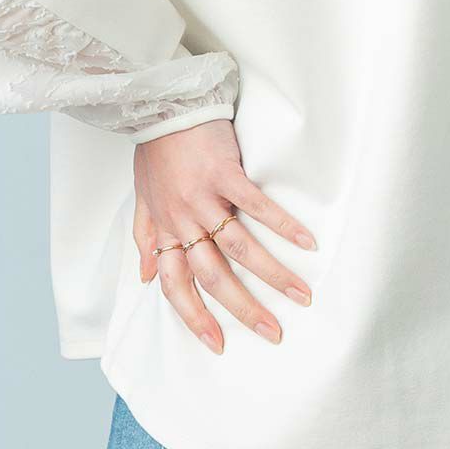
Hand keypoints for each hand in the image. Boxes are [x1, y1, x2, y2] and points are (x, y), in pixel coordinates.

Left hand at [133, 118, 316, 354]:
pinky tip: (307, 242)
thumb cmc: (154, 149)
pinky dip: (283, 226)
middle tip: (273, 332)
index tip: (217, 344)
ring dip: (274, 276)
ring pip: (240, 249)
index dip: (194, 318)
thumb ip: (146, 237)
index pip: (176, 287)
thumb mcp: (142, 197)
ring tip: (301, 295)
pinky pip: (257, 207)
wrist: (162, 104)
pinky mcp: (226, 173)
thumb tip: (145, 276)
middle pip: (214, 277)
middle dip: (244, 310)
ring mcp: (206, 198)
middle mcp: (184, 220)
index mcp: (165, 229)